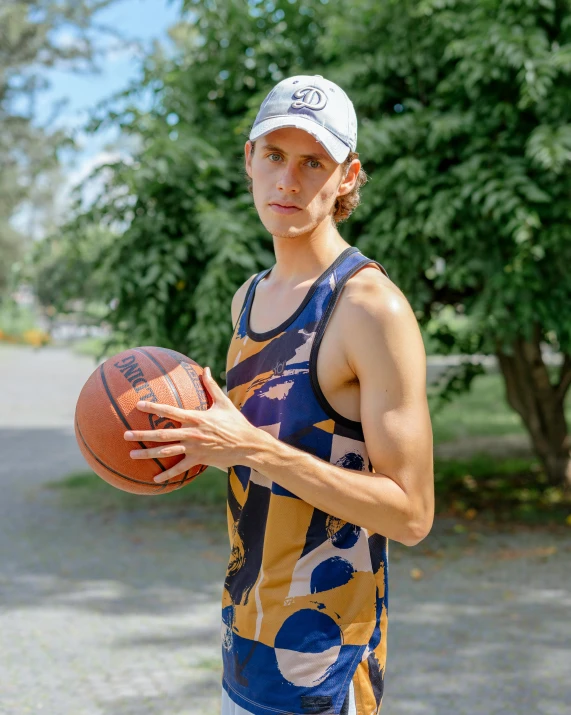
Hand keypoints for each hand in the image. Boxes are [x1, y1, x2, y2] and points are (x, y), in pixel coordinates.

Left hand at [124, 367, 258, 481]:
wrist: (248, 444)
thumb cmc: (236, 422)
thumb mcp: (223, 403)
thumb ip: (211, 386)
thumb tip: (205, 368)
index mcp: (196, 417)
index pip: (170, 411)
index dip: (154, 407)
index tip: (139, 404)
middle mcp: (192, 433)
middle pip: (162, 434)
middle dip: (142, 434)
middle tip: (125, 434)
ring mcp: (194, 448)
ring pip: (166, 451)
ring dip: (148, 453)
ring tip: (132, 454)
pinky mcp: (199, 460)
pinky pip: (180, 468)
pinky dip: (167, 474)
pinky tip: (154, 478)